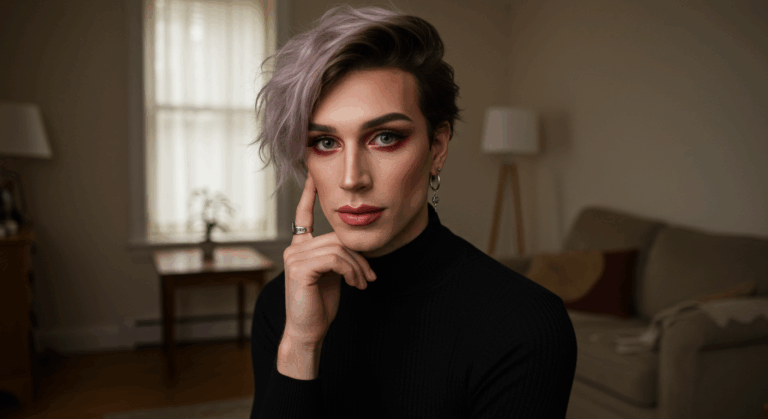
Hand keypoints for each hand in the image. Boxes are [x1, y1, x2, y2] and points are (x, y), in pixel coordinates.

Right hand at [281, 173, 376, 346]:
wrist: (308, 331)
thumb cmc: (320, 305)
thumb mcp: (332, 275)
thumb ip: (337, 255)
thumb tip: (356, 245)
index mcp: (300, 247)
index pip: (303, 215)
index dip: (309, 194)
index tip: (314, 174)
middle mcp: (294, 249)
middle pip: (336, 237)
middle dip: (359, 257)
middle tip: (370, 277)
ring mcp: (294, 258)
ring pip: (339, 248)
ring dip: (358, 267)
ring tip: (363, 284)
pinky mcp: (300, 269)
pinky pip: (335, 259)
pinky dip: (351, 271)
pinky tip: (355, 285)